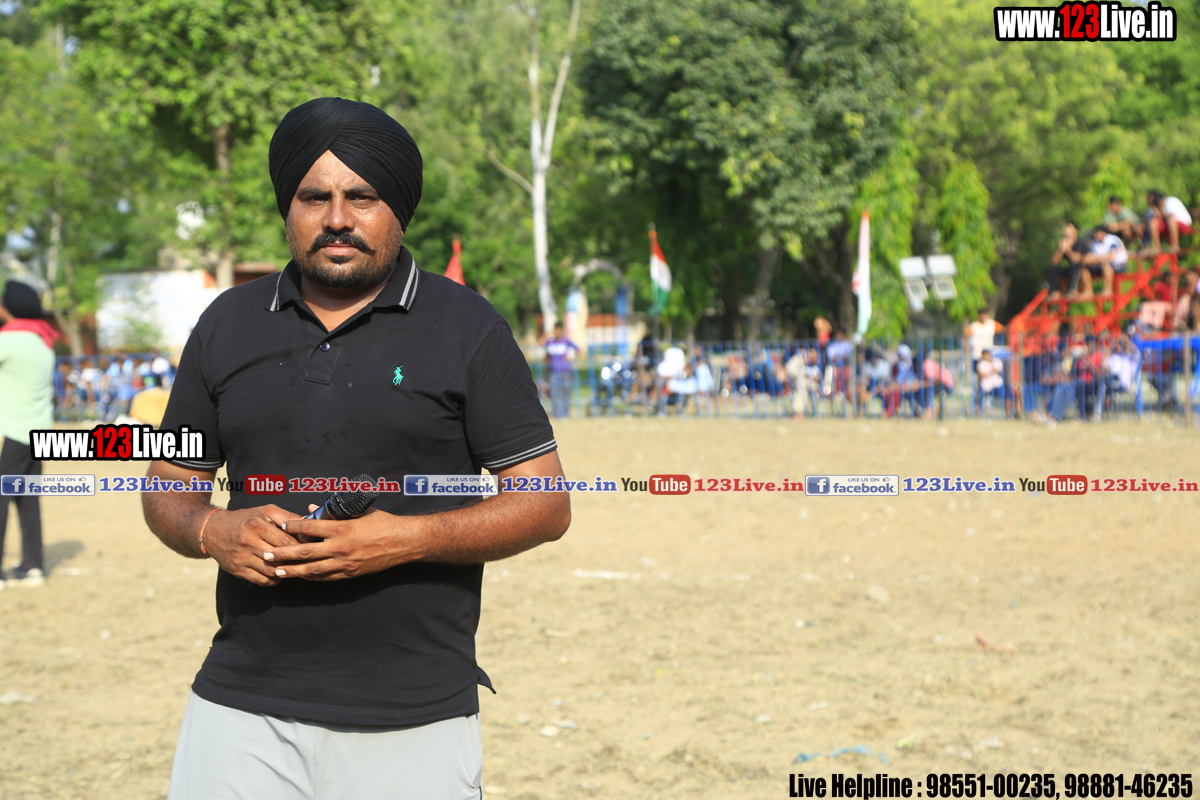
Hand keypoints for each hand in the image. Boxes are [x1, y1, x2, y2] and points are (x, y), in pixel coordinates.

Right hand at [205, 505, 302, 585]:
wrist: (213, 530)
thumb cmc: (245, 519)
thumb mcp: (266, 511)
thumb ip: (288, 517)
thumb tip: (308, 523)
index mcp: (256, 525)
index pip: (285, 541)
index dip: (299, 547)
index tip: (308, 549)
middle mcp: (248, 542)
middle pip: (279, 558)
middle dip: (293, 560)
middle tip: (304, 560)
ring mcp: (241, 558)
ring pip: (272, 572)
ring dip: (284, 571)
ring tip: (292, 567)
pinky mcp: (237, 570)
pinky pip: (262, 580)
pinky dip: (273, 579)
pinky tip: (278, 573)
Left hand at [264, 507, 414, 580]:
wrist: (403, 542)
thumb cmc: (383, 522)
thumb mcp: (359, 511)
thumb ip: (335, 511)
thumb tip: (313, 507)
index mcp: (342, 528)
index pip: (310, 527)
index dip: (293, 526)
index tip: (280, 525)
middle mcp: (340, 547)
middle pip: (304, 551)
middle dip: (283, 554)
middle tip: (266, 554)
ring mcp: (345, 563)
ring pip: (312, 569)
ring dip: (292, 570)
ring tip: (276, 571)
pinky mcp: (350, 573)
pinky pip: (326, 577)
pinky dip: (311, 577)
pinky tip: (300, 576)